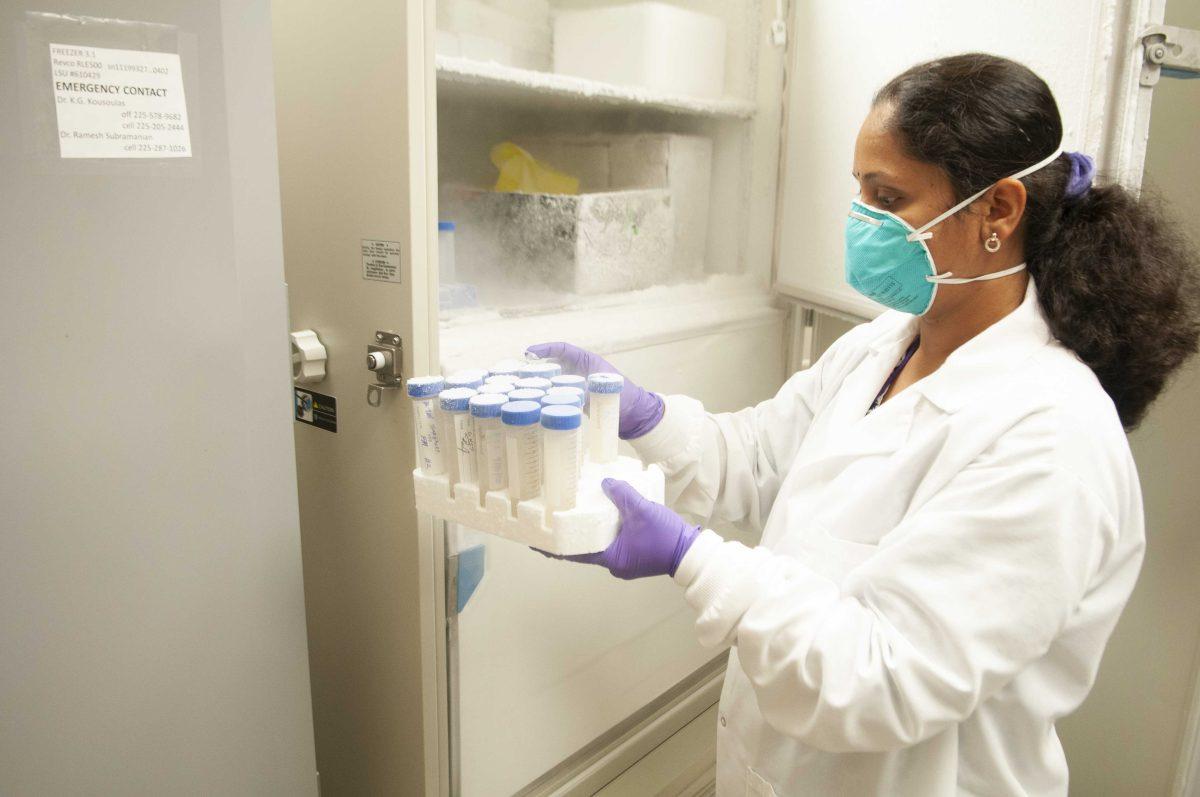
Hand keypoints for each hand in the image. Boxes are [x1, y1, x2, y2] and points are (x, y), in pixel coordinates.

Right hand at [525, 342, 663, 438]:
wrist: (635, 415)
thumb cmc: (625, 397)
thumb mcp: (605, 390)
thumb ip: (587, 391)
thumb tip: (570, 396)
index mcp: (587, 360)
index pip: (562, 349)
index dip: (545, 349)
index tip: (529, 353)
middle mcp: (579, 370)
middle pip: (553, 364)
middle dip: (536, 368)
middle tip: (518, 374)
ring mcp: (577, 385)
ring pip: (553, 381)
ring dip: (539, 384)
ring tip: (520, 388)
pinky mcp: (576, 399)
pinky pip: (558, 395)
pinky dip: (547, 397)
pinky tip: (534, 403)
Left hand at [544, 479, 700, 579]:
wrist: (693, 553)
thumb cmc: (665, 537)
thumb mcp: (642, 510)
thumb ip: (622, 494)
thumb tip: (605, 482)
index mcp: (611, 558)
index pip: (574, 554)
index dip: (554, 548)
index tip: (536, 542)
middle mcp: (615, 564)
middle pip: (585, 550)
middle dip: (571, 538)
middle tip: (553, 523)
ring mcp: (626, 561)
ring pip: (601, 545)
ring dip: (590, 533)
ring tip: (575, 516)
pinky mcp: (636, 555)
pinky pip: (614, 543)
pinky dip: (605, 532)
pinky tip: (603, 517)